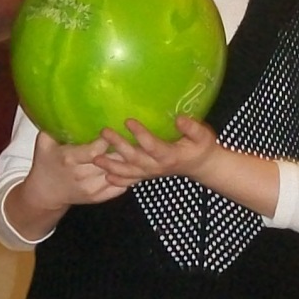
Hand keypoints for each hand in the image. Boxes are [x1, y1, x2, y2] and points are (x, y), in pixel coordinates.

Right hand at [32, 129, 132, 206]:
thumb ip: (53, 125)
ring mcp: (91, 189)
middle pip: (111, 162)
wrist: (45, 193)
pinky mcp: (98, 198)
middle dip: (124, 150)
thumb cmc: (45, 163)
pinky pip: (120, 188)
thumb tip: (62, 105)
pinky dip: (129, 177)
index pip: (95, 150)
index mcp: (69, 159)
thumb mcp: (44, 142)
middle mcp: (81, 175)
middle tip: (135, 137)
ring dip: (130, 163)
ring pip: (118, 175)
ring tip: (140, 150)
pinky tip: (135, 166)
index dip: (108, 140)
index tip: (116, 128)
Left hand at [96, 118, 280, 218]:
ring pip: (129, 172)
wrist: (201, 166)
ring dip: (111, 165)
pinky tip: (106, 176)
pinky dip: (118, 180)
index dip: (141, 134)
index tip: (128, 120)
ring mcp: (151, 172)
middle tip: (104, 133)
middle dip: (118, 146)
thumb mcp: (203, 136)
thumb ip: (192, 128)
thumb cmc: (201, 147)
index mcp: (170, 155)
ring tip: (95, 159)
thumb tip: (179, 118)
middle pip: (135, 158)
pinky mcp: (147, 174)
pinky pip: (131, 180)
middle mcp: (157, 166)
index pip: (153, 146)